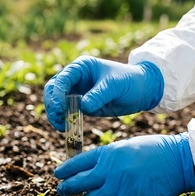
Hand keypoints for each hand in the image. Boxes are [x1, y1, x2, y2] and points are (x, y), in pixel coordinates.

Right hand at [43, 56, 163, 130]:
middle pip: (53, 90)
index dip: (58, 93)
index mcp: (82, 67)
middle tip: (58, 119)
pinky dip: (63, 120)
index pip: (62, 79)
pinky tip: (66, 128)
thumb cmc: (130, 80)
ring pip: (57, 102)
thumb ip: (99, 95)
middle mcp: (76, 78)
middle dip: (53, 104)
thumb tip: (82, 107)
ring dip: (55, 114)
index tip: (60, 107)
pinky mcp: (81, 104)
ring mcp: (77, 91)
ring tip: (61, 126)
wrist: (142, 91)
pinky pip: (67, 112)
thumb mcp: (115, 86)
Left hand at [55, 133, 194, 195]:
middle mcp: (110, 170)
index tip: (58, 174)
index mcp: (108, 153)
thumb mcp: (125, 146)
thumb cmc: (154, 150)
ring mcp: (119, 188)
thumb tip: (87, 171)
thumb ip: (106, 158)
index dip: (65, 170)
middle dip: (67, 188)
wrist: (178, 161)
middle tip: (62, 190)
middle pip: (78, 183)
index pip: (78, 163)